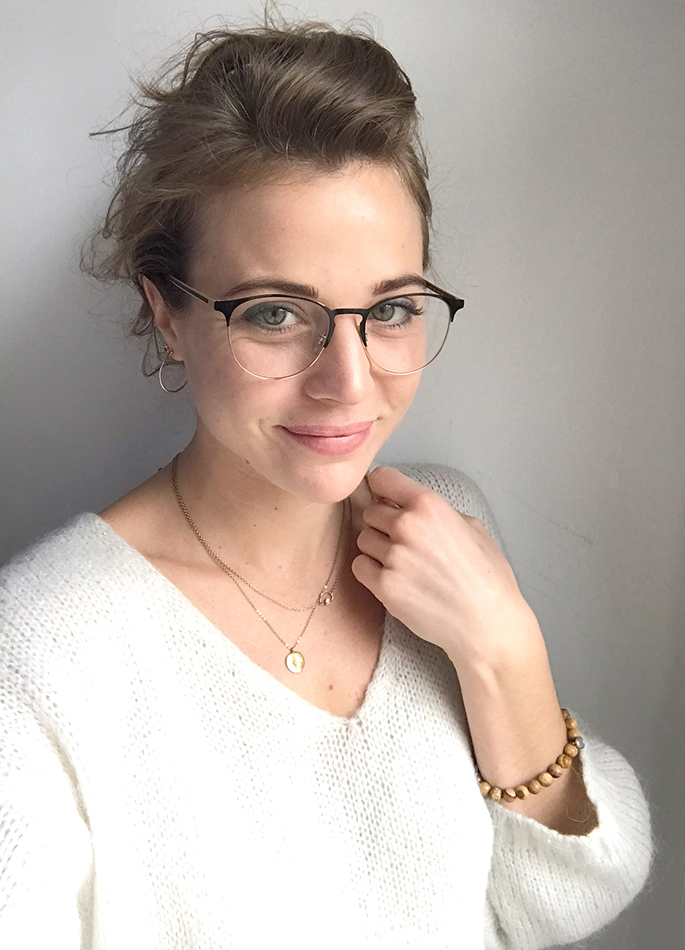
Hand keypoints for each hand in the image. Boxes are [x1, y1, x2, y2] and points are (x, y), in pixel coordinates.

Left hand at [351, 466, 541, 667]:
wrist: (488, 624)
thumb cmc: (487, 576)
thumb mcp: (471, 527)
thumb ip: (435, 510)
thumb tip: (408, 503)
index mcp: (430, 505)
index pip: (382, 478)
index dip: (382, 488)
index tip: (385, 497)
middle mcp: (408, 527)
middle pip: (370, 511)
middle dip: (383, 523)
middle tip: (403, 540)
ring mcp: (394, 557)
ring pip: (363, 539)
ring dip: (377, 548)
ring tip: (402, 562)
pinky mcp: (384, 586)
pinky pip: (360, 567)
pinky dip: (371, 571)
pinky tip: (393, 577)